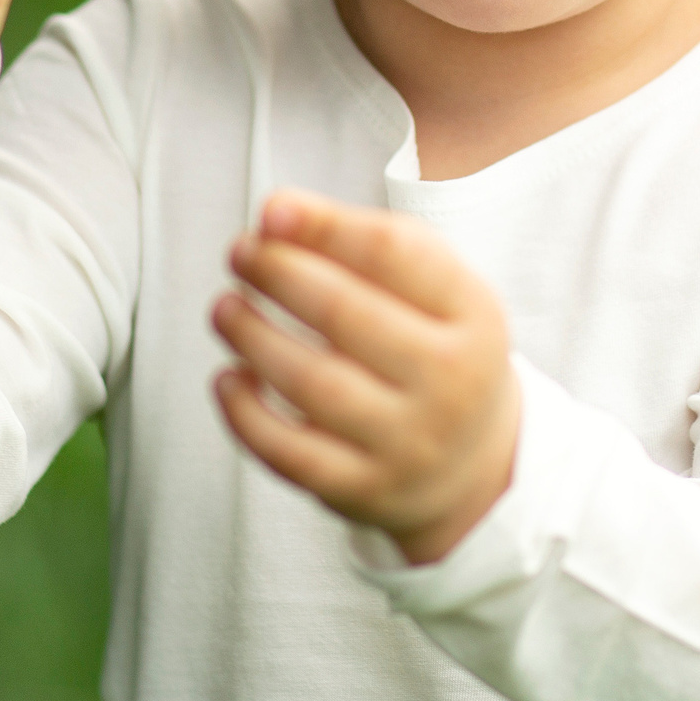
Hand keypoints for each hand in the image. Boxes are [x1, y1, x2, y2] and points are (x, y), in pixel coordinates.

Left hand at [210, 190, 519, 563]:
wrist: (474, 466)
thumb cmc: (434, 348)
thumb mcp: (435, 289)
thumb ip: (364, 242)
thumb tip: (275, 213)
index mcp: (472, 314)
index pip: (392, 253)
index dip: (323, 226)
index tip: (270, 210)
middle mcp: (450, 380)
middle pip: (343, 313)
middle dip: (279, 273)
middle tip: (241, 252)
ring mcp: (409, 442)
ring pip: (312, 384)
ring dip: (252, 337)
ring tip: (225, 308)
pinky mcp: (365, 490)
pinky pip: (290, 454)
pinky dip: (245, 414)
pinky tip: (228, 377)